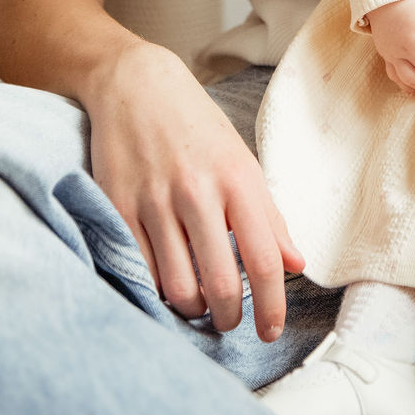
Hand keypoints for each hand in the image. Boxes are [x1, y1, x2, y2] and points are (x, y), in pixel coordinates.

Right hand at [85, 40, 303, 340]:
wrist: (136, 84)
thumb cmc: (196, 126)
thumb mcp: (242, 160)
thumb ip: (269, 216)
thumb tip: (296, 264)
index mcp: (237, 178)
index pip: (264, 259)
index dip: (272, 306)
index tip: (270, 331)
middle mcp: (197, 191)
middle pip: (221, 285)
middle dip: (229, 318)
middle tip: (230, 319)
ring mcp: (155, 201)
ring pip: (179, 288)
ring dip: (192, 308)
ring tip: (198, 299)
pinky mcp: (118, 207)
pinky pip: (141, 272)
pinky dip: (156, 290)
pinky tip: (165, 280)